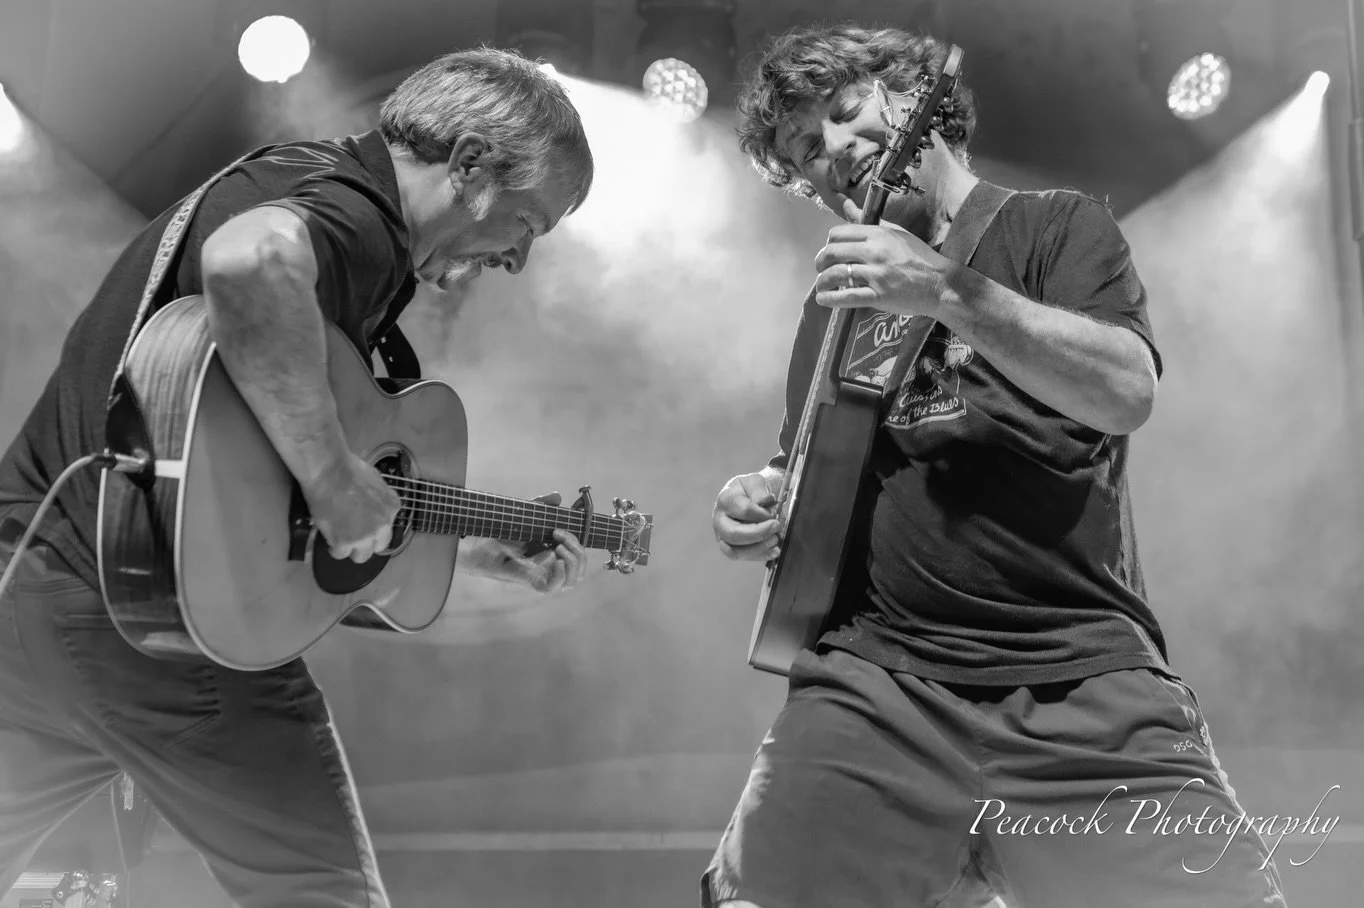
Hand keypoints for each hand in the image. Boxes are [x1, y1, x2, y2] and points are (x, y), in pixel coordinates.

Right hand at [303, 452, 401, 562]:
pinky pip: (340, 553)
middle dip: (365, 544)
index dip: (375, 531)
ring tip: (339, 538)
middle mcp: (382, 525)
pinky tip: (330, 538)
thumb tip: (372, 506)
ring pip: (360, 556)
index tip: (365, 529)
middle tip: (351, 536)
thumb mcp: (375, 482)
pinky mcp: (344, 541)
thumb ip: (378, 501)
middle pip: (377, 547)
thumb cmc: (348, 469)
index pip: (388, 529)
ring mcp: (364, 536)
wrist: (329, 471)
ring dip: (350, 548)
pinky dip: (334, 548)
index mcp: (392, 508)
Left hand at [472, 492, 589, 593]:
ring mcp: (541, 576)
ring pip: (572, 580)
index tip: (560, 529)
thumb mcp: (525, 514)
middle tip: (559, 536)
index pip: (577, 558)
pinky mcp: (531, 582)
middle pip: (579, 569)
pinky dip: (562, 574)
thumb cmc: (499, 532)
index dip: (577, 544)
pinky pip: (555, 587)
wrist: (477, 545)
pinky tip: (556, 560)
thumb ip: (542, 505)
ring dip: (572, 561)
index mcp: (552, 554)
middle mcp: (549, 567)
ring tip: (558, 548)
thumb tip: (558, 496)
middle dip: (578, 550)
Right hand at [712, 471, 782, 562]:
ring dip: (759, 548)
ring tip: (776, 540)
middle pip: (733, 534)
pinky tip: (774, 550)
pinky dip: (760, 556)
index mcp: (725, 499)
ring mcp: (723, 536)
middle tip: (776, 527)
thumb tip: (766, 500)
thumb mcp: (756, 481)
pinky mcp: (731, 548)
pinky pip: (743, 557)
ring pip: (734, 552)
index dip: (762, 514)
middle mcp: (719, 520)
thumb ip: (759, 490)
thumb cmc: (754, 489)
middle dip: (759, 534)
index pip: (744, 510)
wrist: (753, 497)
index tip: (774, 513)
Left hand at [813, 195, 953, 317]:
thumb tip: (848, 205)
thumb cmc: (919, 258)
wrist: (940, 283)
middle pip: (832, 253)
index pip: (839, 233)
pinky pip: (847, 296)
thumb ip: (868, 222)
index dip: (828, 243)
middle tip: (820, 268)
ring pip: (836, 275)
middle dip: (820, 262)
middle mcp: (875, 252)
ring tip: (821, 285)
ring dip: (822, 281)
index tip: (829, 251)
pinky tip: (823, 299)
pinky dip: (829, 299)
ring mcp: (877, 274)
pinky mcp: (879, 295)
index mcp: (878, 234)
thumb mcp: (896, 233)